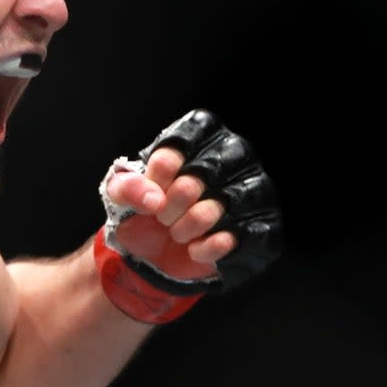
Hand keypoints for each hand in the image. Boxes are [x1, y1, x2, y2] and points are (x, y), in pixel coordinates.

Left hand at [95, 109, 282, 321]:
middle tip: (162, 216)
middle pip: (202, 173)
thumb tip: (152, 199)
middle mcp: (235, 154)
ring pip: (221, 204)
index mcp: (203, 135)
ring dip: (188, 225)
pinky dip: (209, 247)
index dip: (161, 170)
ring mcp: (255, 188)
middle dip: (172, 201)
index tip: (152, 189)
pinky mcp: (265, 224)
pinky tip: (195, 249)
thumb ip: (127, 187)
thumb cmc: (150, 207)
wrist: (163, 251)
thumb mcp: (121, 193)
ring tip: (177, 233)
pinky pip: (240, 236)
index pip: (183, 142)